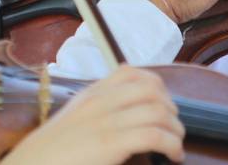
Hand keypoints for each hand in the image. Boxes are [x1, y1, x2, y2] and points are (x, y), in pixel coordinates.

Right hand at [0, 66, 184, 164]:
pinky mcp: (110, 143)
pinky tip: (172, 155)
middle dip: (172, 108)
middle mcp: (100, 102)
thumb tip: (123, 98)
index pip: (131, 72)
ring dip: (176, 129)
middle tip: (173, 128)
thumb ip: (95, 108)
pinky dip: (172, 145)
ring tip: (176, 145)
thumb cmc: (52, 151)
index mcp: (91, 94)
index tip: (163, 106)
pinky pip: (154, 135)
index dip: (157, 86)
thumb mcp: (73, 119)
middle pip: (151, 89)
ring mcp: (105, 121)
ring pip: (158, 111)